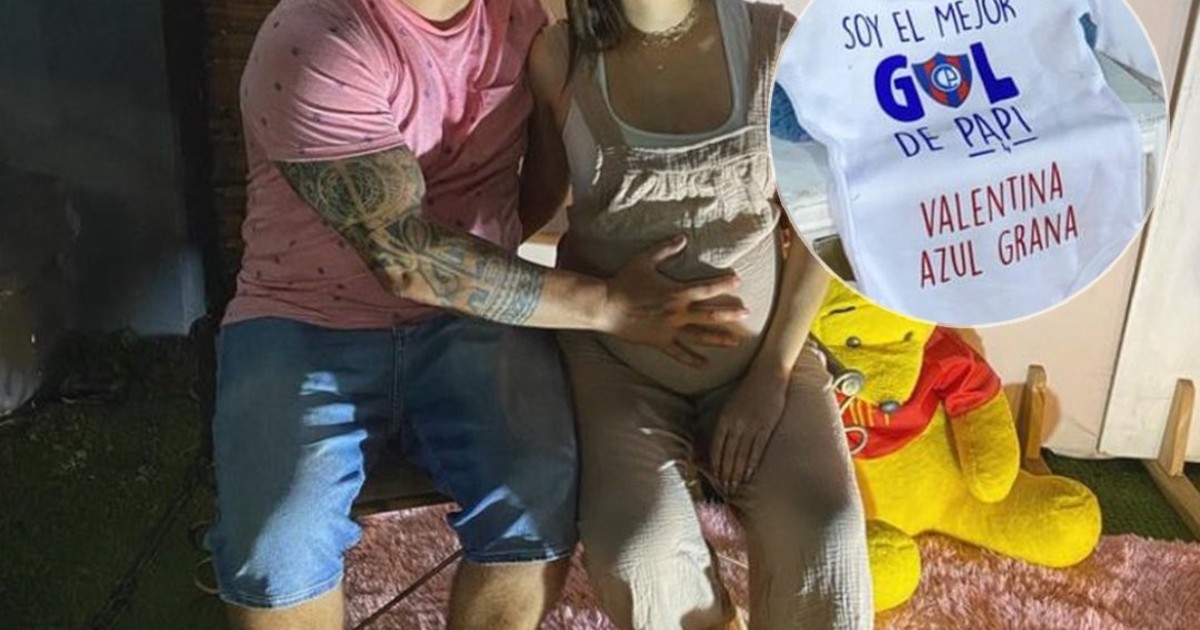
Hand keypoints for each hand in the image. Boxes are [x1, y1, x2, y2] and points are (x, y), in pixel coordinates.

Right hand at [599, 235, 749, 366]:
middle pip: (709, 315)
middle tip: (746, 313)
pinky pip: (678, 353)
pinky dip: (691, 360)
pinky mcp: (659, 342)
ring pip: (699, 336)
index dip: (723, 284)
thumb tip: (683, 238)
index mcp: (676, 293)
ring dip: (718, 339)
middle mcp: (677, 313)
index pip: (706, 288)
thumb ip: (665, 249)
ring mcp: (669, 330)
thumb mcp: (644, 260)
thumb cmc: (624, 281)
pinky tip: (704, 365)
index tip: (738, 281)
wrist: (606, 306)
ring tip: (735, 342)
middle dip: (730, 314)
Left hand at [711, 367, 788, 492]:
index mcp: (724, 418)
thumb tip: (719, 442)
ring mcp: (751, 426)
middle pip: (728, 455)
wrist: (767, 375)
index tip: (715, 478)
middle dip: (725, 474)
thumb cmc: (748, 390)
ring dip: (737, 473)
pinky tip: (748, 475)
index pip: (716, 448)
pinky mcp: (765, 427)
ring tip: (735, 487)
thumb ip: (725, 423)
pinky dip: (751, 465)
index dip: (715, 465)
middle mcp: (736, 424)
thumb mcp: (730, 405)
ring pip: (741, 456)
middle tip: (724, 489)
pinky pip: (756, 450)